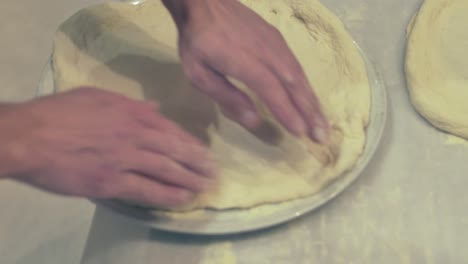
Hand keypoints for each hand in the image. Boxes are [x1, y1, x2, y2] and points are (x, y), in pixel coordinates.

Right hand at [0, 87, 214, 207]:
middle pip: (175, 150)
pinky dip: (168, 195)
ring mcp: (125, 159)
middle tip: (214, 172)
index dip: (190, 144)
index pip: (170, 130)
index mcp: (132, 113)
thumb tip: (155, 108)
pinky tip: (184, 199)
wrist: (29, 136)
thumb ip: (130, 104)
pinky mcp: (111, 182)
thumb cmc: (59, 113)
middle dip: (197, 163)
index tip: (203, 152)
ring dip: (190, 179)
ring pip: (167, 170)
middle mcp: (135, 135)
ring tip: (206, 186)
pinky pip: (147, 190)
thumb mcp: (98, 97)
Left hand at [164, 0, 328, 142]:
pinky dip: (305, 85)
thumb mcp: (199, 74)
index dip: (288, 112)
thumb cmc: (197, 41)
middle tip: (322, 136)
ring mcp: (275, 44)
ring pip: (299, 75)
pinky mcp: (277, 39)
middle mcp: (266, 52)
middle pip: (294, 85)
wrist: (204, 2)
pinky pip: (296, 65)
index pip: (272, 90)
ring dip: (312, 101)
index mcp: (244, 62)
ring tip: (321, 123)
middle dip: (310, 112)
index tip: (301, 133)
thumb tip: (254, 121)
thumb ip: (227, 96)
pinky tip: (308, 98)